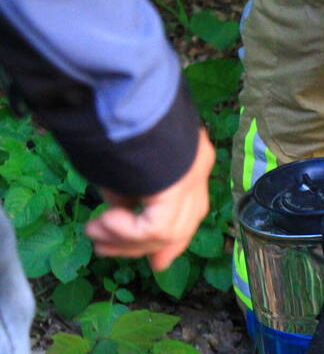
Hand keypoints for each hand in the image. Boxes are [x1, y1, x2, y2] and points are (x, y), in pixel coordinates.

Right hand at [85, 128, 214, 271]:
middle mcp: (198, 167)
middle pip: (182, 225)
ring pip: (170, 230)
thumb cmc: (112, 119)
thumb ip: (129, 194)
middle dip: (143, 246)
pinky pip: (159, 227)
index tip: (156, 264)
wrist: (114, 90)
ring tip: (94, 231)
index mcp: (191, 158)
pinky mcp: (181, 184)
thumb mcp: (123, 164)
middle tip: (103, 248)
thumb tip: (121, 218)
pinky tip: (105, 221)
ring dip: (126, 239)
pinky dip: (129, 231)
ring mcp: (194, 175)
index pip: (190, 210)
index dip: (172, 242)